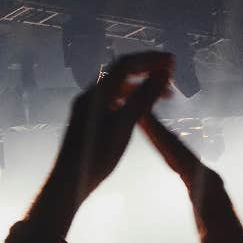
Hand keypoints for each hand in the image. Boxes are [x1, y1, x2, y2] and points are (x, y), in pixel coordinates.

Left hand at [52, 52, 173, 207]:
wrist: (69, 184)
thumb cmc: (96, 157)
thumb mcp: (125, 125)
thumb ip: (144, 97)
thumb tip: (164, 73)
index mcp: (97, 94)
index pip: (126, 63)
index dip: (151, 59)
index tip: (173, 62)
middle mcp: (88, 97)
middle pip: (120, 73)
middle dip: (146, 71)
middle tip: (170, 77)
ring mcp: (85, 110)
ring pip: (115, 88)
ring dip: (138, 86)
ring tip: (159, 95)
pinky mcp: (85, 123)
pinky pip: (110, 102)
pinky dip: (128, 100)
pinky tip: (138, 112)